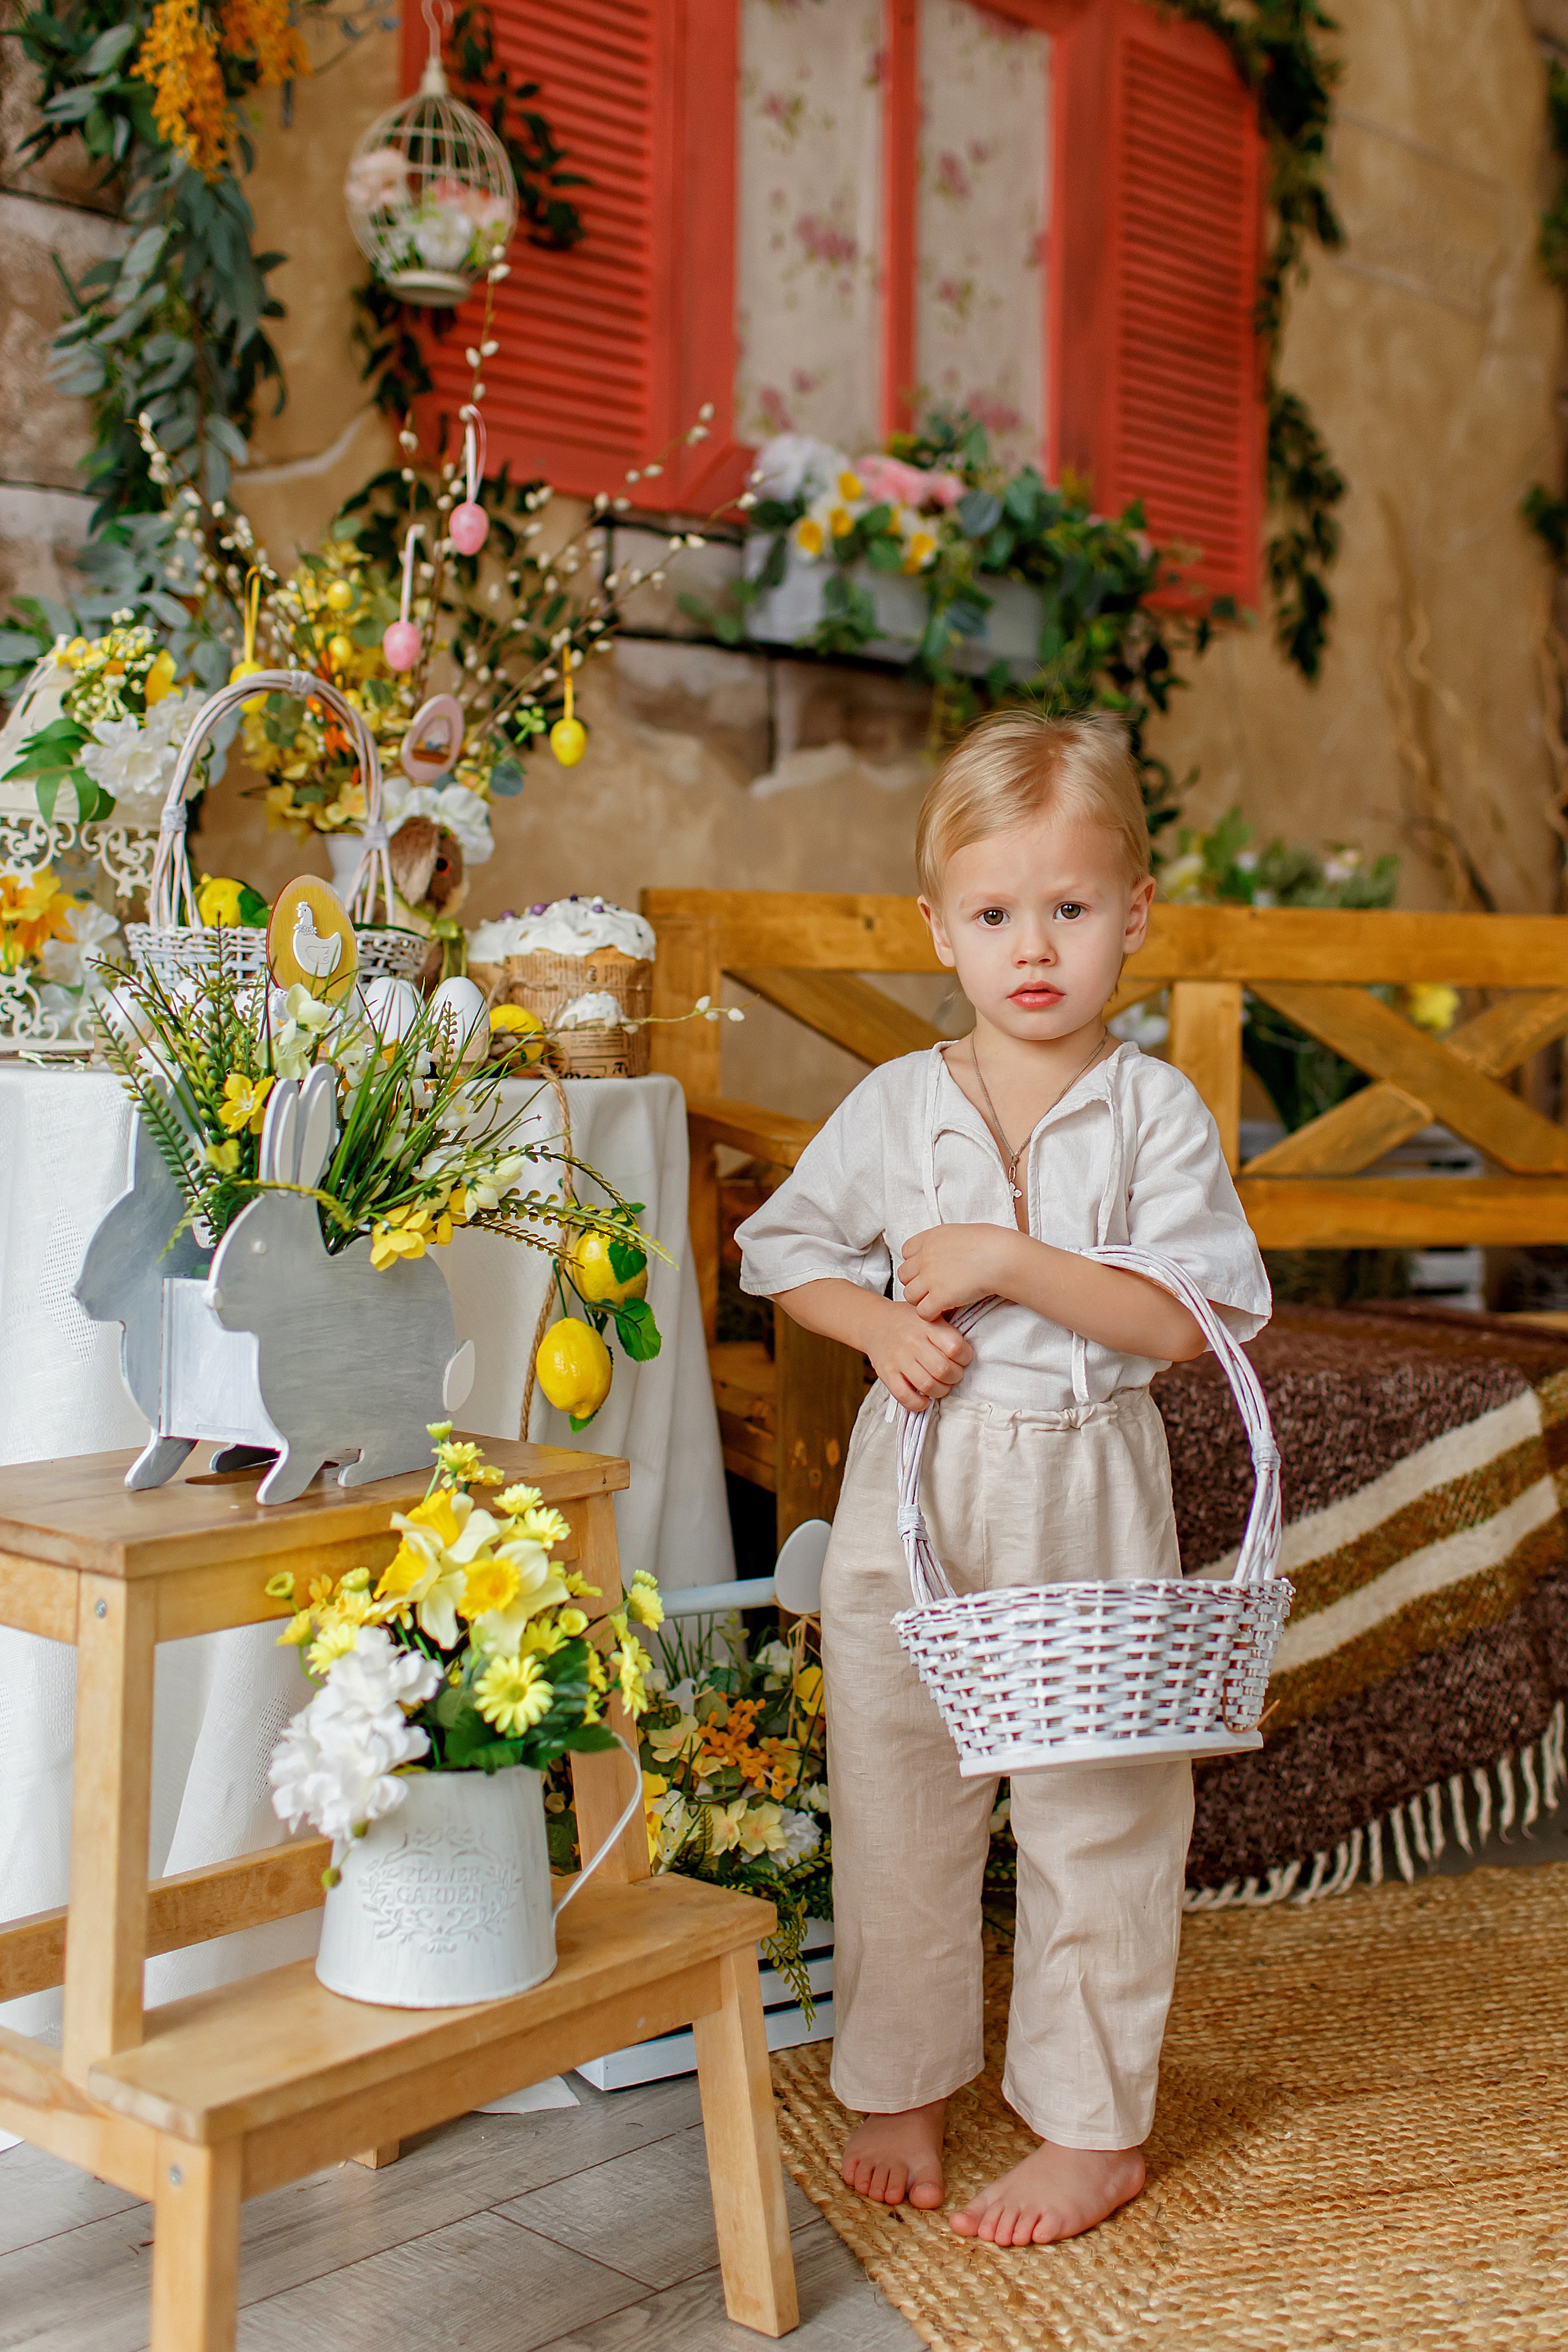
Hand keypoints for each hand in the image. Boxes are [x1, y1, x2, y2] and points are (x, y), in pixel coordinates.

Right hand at [867, 1299, 972, 1412]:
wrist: (874, 1323)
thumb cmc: (908, 1321)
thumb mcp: (929, 1314)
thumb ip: (947, 1328)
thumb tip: (968, 1351)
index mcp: (927, 1324)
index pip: (955, 1347)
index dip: (965, 1357)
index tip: (962, 1358)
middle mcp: (912, 1341)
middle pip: (943, 1369)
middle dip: (955, 1377)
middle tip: (953, 1374)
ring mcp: (897, 1358)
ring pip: (927, 1385)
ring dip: (940, 1391)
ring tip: (940, 1385)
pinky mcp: (886, 1373)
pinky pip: (904, 1395)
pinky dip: (918, 1403)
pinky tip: (924, 1399)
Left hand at [898, 1224, 1019, 1322]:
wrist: (1001, 1257)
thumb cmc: (990, 1243)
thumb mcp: (959, 1232)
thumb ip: (943, 1242)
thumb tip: (942, 1251)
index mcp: (929, 1238)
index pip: (906, 1252)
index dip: (916, 1263)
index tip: (928, 1269)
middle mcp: (925, 1257)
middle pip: (904, 1275)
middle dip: (916, 1282)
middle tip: (932, 1288)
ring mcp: (930, 1277)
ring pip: (909, 1295)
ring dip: (921, 1300)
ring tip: (938, 1300)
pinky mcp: (940, 1297)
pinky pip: (922, 1312)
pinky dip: (931, 1314)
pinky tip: (944, 1309)